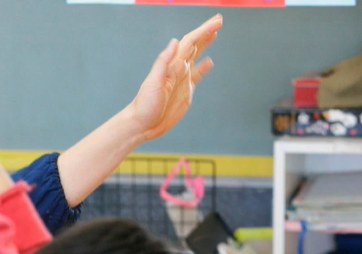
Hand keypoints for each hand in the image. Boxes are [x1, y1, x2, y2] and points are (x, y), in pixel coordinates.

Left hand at [128, 14, 221, 141]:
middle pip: (195, 45)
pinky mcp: (186, 92)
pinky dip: (203, 67)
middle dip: (206, 32)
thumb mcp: (153, 82)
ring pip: (196, 57)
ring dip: (205, 44)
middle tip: (219, 20)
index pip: (190, 42)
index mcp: (172, 66)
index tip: (217, 22)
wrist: (142, 125)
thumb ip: (163, 62)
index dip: (203, 31)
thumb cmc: (145, 104)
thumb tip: (175, 42)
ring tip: (215, 32)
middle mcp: (178, 70)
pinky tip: (210, 62)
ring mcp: (182, 80)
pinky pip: (197, 75)